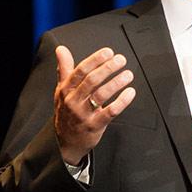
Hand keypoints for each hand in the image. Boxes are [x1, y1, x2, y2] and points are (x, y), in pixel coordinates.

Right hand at [53, 45, 136, 164]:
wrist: (65, 142)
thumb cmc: (66, 112)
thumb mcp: (61, 90)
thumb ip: (64, 68)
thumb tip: (61, 49)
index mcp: (66, 90)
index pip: (80, 71)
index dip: (95, 60)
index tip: (108, 52)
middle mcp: (73, 101)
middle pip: (91, 81)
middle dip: (108, 68)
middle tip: (121, 59)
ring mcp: (84, 114)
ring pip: (101, 95)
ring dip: (116, 83)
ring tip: (128, 74)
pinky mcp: (95, 125)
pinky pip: (110, 112)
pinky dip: (122, 101)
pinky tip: (130, 92)